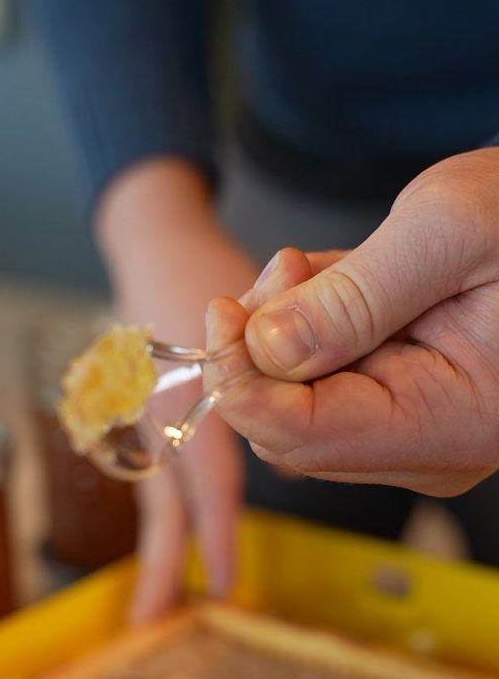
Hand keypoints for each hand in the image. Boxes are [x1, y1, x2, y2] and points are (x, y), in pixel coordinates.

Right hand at [95, 158, 257, 620]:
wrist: (150, 243)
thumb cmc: (204, 270)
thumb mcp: (243, 298)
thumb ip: (271, 335)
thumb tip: (290, 381)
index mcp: (184, 389)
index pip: (205, 470)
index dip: (213, 529)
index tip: (221, 583)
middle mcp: (157, 413)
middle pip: (163, 498)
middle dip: (164, 561)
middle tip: (153, 620)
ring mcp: (143, 419)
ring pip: (156, 496)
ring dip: (159, 550)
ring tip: (153, 606)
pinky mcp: (143, 420)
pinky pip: (157, 478)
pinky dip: (166, 518)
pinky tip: (171, 553)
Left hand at [206, 149, 498, 495]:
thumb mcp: (447, 231)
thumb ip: (353, 296)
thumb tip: (264, 349)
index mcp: (454, 423)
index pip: (304, 437)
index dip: (244, 381)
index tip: (224, 310)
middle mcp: (428, 447)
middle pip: (286, 426)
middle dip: (265, 346)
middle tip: (294, 266)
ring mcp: (410, 430)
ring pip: (291, 402)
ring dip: (285, 328)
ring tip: (327, 265)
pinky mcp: (395, 403)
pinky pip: (313, 380)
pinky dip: (305, 326)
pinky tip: (342, 282)